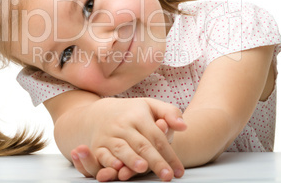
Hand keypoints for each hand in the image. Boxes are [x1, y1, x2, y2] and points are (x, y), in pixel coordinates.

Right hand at [70, 98, 186, 180]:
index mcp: (138, 115)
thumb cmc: (129, 112)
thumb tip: (183, 126)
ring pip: (121, 149)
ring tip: (143, 168)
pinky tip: (118, 167)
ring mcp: (109, 135)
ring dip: (131, 159)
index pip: (157, 137)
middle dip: (155, 161)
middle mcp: (123, 125)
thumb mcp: (149, 105)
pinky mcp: (97, 146)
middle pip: (142, 145)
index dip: (169, 154)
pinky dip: (109, 161)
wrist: (97, 113)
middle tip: (167, 175)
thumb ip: (169, 112)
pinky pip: (103, 155)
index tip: (179, 171)